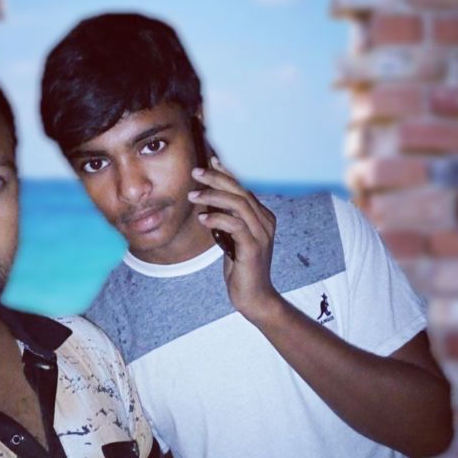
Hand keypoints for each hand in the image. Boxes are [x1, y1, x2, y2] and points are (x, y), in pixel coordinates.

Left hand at [188, 159, 278, 322]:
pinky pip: (235, 225)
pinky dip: (217, 218)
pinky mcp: (253, 247)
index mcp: (262, 217)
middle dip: (216, 179)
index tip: (211, 161)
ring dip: (213, 197)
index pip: (244, 188)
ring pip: (238, 204)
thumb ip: (227, 221)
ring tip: (192, 196)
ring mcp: (261, 234)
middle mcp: (265, 222)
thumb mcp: (232, 240)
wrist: (254, 297)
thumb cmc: (241, 268)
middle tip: (196, 173)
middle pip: (240, 191)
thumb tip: (209, 203)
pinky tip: (202, 219)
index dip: (227, 173)